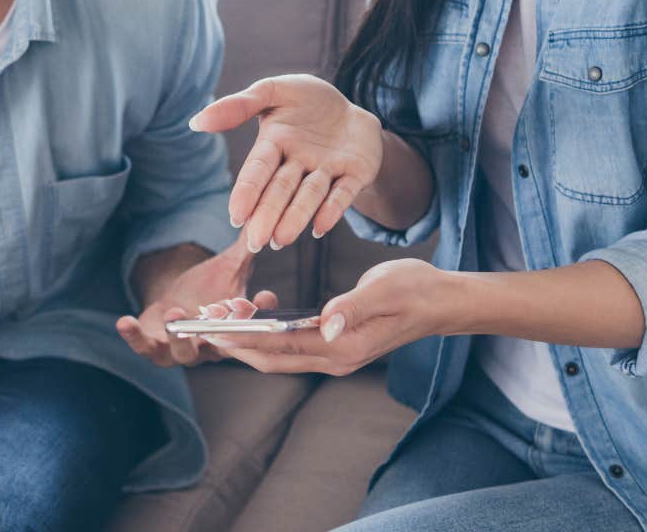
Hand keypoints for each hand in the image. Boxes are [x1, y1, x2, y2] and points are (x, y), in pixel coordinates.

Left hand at [116, 241, 278, 366]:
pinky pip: (144, 347)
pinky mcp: (154, 346)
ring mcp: (182, 350)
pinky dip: (134, 336)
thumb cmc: (209, 287)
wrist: (176, 300)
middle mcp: (212, 346)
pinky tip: (124, 321)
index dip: (261, 311)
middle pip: (219, 346)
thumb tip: (262, 222)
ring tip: (174, 314)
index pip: (255, 324)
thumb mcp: (230, 267)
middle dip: (216, 330)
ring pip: (182, 352)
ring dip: (178, 336)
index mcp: (237, 328)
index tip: (265, 294)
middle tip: (215, 313)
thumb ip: (246, 250)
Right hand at [190, 74, 383, 252]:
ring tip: (281, 240)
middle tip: (257, 242)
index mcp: (275, 144)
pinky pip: (343, 192)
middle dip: (269, 214)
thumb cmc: (309, 101)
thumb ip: (239, 105)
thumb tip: (196, 122)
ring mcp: (328, 171)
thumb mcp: (274, 90)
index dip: (248, 192)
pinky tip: (320, 227)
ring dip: (296, 217)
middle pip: (281, 190)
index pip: (258, 170)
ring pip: (310, 196)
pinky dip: (332, 209)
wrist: (352, 110)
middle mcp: (298, 163)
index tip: (236, 216)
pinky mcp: (355, 174)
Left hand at [193, 259, 462, 375]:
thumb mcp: (386, 289)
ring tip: (220, 313)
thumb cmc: (416, 289)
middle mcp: (334, 359)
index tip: (212, 326)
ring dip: (247, 338)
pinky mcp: (334, 346)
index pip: (281, 346)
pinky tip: (253, 312)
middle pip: (271, 358)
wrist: (442, 302)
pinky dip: (266, 333)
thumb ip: (353, 307)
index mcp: (342, 348)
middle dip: (235, 341)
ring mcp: (334, 355)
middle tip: (204, 318)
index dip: (243, 336)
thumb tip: (325, 323)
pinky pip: (290, 346)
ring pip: (278, 354)